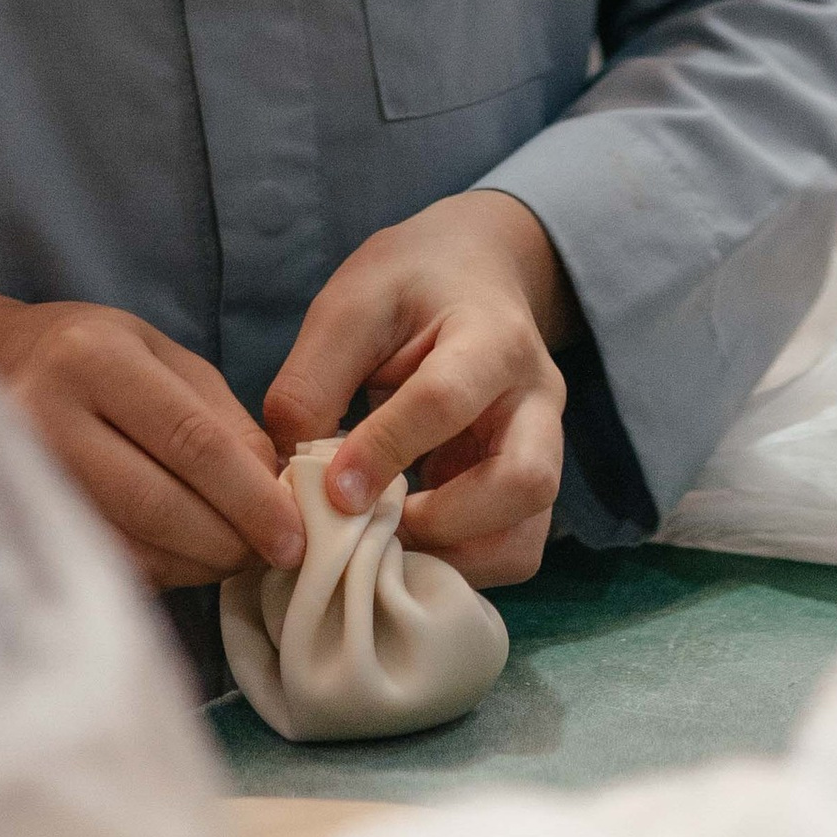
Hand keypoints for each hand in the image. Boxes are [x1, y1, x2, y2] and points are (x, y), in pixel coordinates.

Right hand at [0, 277, 303, 592]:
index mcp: (95, 359)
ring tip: (232, 556)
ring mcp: (20, 475)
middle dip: (228, 541)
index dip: (249, 498)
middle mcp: (47, 414)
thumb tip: (273, 491)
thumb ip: (220, 417)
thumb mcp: (160, 355)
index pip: (189, 440)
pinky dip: (158, 571)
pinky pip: (102, 562)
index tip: (292, 538)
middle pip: (158, 503)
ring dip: (197, 564)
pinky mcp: (11, 522)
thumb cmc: (92, 358)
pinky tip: (182, 559)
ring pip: (130, 545)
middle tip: (271, 556)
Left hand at [261, 190, 569, 588]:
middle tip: (370, 526)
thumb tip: (292, 473)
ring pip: (524, 538)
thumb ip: (313, 380)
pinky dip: (457, 565)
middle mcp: (536, 400)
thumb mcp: (349, 304)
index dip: (384, 450)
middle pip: (524, 484)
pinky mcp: (528, 487)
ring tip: (381, 547)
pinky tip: (403, 546)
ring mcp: (543, 449)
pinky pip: (511, 552)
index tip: (332, 489)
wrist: (475, 270)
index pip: (446, 400)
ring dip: (450, 559)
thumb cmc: (409, 283)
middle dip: (442, 525)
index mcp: (492, 336)